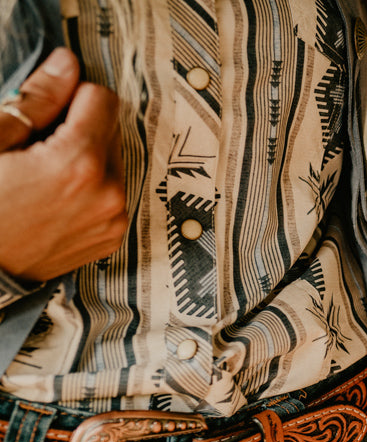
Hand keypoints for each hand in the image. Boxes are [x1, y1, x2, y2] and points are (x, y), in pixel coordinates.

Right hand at [0, 48, 127, 282]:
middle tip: (37, 147)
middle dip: (79, 127)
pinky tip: (56, 197)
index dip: (71, 96)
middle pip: (112, 130)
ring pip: (115, 161)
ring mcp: (114, 220)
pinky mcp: (112, 238)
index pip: (102, 99)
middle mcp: (109, 193)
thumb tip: (67, 64)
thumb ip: (37, 100)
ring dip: (87, 157)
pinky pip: (114, 193)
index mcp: (79, 163)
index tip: (46, 110)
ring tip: (43, 176)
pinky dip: (92, 187)